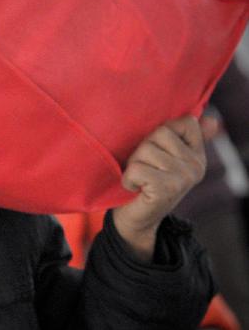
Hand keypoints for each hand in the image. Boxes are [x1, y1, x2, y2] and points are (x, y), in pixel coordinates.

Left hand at [111, 116, 214, 261]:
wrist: (138, 219)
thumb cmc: (146, 182)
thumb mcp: (165, 157)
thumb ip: (184, 137)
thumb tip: (210, 119)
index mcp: (198, 155)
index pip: (187, 122)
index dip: (164, 131)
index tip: (159, 152)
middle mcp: (197, 165)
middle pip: (159, 133)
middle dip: (143, 149)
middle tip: (145, 169)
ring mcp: (184, 177)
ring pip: (145, 150)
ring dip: (134, 165)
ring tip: (141, 179)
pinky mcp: (167, 188)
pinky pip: (136, 169)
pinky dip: (129, 179)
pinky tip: (135, 189)